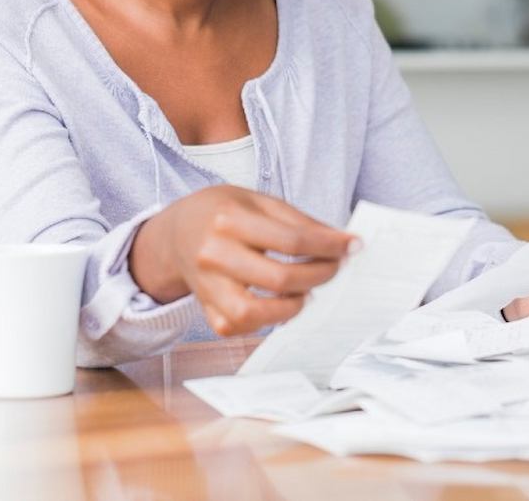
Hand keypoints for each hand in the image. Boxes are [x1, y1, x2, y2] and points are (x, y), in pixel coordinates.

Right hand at [130, 185, 357, 336]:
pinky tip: (277, 304)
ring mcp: (206, 285)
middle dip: (319, 276)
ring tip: (304, 292)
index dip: (329, 246)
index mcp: (229, 220)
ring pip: (253, 313)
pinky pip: (237, 326)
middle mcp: (213, 254)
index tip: (353, 246)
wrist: (175, 232)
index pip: (291, 240)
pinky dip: (263, 321)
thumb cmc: (223, 213)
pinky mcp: (205, 308)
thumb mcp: (259, 202)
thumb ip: (300, 222)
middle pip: (279, 278)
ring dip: (291, 307)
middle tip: (334, 269)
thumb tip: (342, 242)